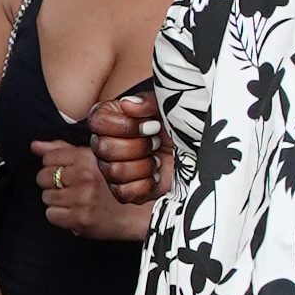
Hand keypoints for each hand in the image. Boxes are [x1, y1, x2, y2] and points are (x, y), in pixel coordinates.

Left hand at [30, 138, 136, 239]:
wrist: (134, 213)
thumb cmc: (111, 185)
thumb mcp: (92, 160)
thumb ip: (62, 150)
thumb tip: (35, 145)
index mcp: (87, 158)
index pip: (48, 158)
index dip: (52, 166)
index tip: (64, 172)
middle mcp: (85, 176)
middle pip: (43, 177)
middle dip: (51, 183)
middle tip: (67, 188)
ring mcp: (82, 199)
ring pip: (46, 197)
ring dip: (55, 200)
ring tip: (72, 200)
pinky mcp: (80, 219)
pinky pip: (51, 215)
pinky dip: (58, 215)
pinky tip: (72, 212)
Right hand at [87, 86, 170, 206]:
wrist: (197, 151)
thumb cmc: (179, 126)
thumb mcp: (167, 107)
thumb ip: (147, 101)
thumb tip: (127, 104)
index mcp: (111, 120)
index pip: (97, 121)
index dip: (125, 126)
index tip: (151, 125)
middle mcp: (106, 144)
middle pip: (105, 149)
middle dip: (139, 146)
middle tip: (157, 142)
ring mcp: (113, 169)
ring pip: (114, 171)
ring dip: (144, 165)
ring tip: (158, 159)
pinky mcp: (125, 191)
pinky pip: (124, 192)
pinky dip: (145, 184)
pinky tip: (156, 175)